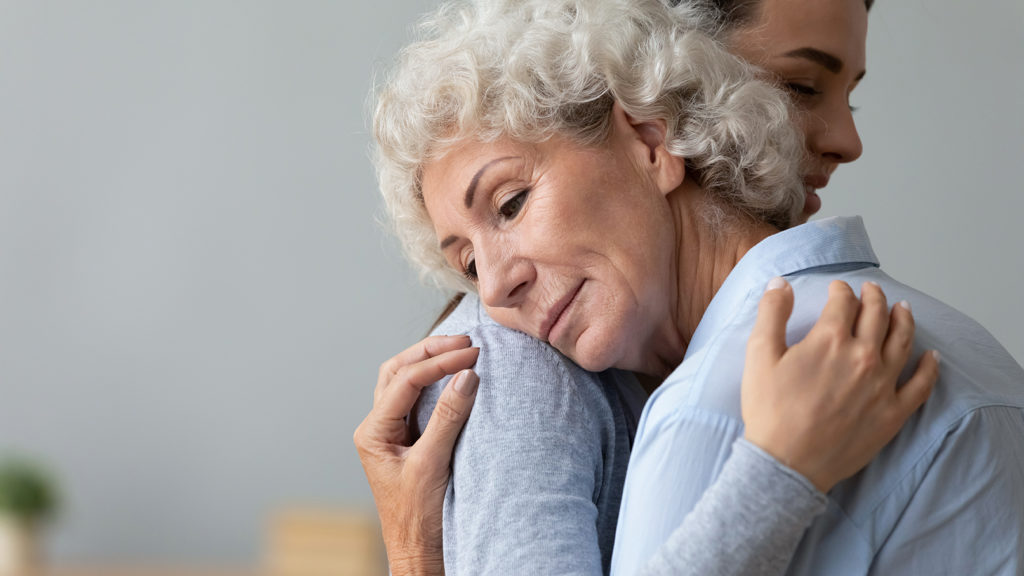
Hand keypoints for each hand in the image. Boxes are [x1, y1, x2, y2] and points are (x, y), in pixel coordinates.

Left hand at [353, 334, 479, 575]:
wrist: (418, 552)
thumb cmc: (418, 518)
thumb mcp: (433, 464)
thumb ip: (448, 418)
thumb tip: (467, 375)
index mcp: (373, 432)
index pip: (406, 381)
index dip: (440, 364)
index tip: (473, 355)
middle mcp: (377, 427)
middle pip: (398, 371)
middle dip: (430, 352)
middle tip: (465, 342)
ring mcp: (391, 432)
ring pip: (404, 380)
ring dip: (429, 360)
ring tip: (460, 349)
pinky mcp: (408, 439)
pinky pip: (417, 397)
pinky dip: (434, 380)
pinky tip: (454, 373)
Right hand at [742, 278, 939, 492]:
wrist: (787, 462)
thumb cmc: (769, 410)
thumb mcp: (759, 355)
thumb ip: (771, 313)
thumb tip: (780, 283)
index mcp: (830, 339)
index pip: (843, 302)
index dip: (840, 290)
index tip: (836, 289)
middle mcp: (863, 356)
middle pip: (877, 315)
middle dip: (874, 297)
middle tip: (871, 290)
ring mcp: (882, 385)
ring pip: (903, 341)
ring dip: (904, 320)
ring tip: (903, 308)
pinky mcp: (893, 412)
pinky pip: (921, 385)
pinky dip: (930, 367)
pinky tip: (932, 357)